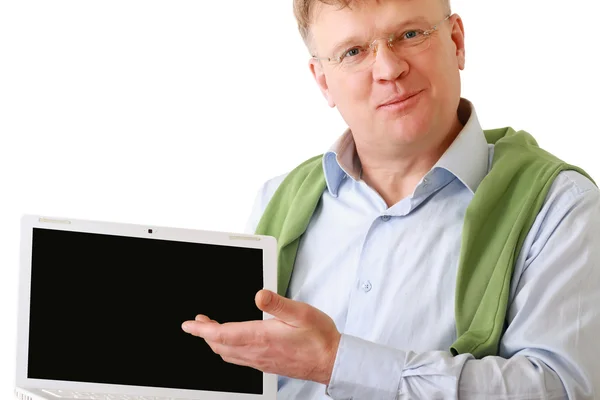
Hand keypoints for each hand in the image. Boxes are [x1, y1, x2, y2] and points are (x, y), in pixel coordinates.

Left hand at [181, 289, 340, 384]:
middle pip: (220, 346)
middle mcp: (258, 351)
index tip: (189, 325)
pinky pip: (238, 360)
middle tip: (196, 323)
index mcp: (262, 337)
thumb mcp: (301, 313)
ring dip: (215, 342)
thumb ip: (278, 303)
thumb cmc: (318, 337)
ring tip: (209, 330)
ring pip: (228, 355)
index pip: (224, 335)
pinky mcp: (266, 364)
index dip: (203, 330)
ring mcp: (261, 361)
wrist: (331, 361)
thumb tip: (259, 295)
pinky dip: (227, 350)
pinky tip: (232, 342)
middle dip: (205, 335)